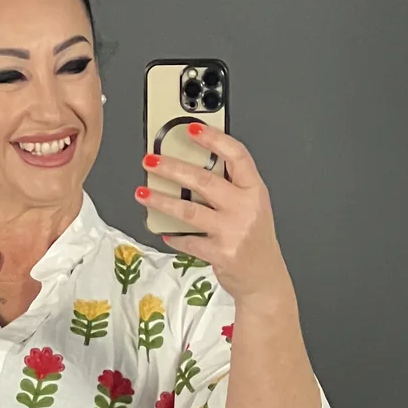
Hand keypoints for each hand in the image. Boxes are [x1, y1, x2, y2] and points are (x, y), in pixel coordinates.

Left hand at [136, 126, 289, 301]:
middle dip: (172, 168)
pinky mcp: (220, 253)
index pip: (236, 155)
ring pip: (189, 210)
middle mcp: (245, 208)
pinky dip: (174, 236)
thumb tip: (193, 168)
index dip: (213, 139)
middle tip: (151, 161)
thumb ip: (230, 187)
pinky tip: (164, 231)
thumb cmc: (254, 240)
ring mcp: (232, 231)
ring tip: (144, 193)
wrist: (264, 278)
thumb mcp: (252, 206)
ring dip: (162, 201)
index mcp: (254, 190)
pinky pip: (189, 241)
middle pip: (204, 180)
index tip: (191, 129)